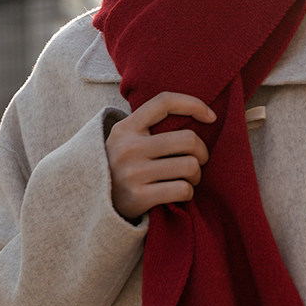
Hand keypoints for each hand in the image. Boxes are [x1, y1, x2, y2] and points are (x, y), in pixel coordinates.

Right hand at [105, 92, 215, 218]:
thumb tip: (198, 113)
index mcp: (127, 127)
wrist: (94, 202)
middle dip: (202, 153)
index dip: (193, 104)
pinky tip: (179, 193)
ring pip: (190, 166)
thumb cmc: (122, 166)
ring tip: (188, 179)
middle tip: (197, 161)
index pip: (164, 102)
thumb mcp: (125, 139)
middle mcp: (129, 147)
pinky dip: (188, 193)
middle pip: (188, 140)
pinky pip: (183, 190)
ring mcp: (133, 172)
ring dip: (196, 176)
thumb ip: (149, 125)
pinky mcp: (139, 197)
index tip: (211, 116)